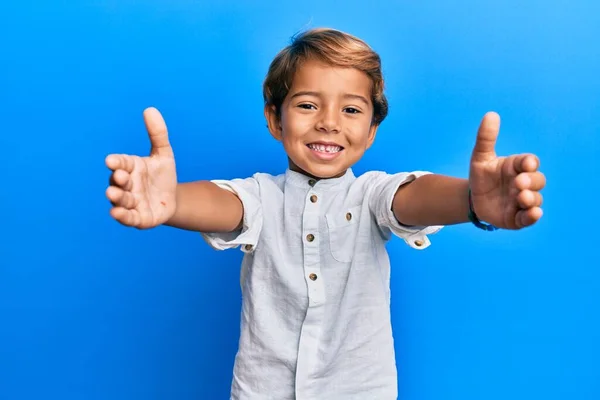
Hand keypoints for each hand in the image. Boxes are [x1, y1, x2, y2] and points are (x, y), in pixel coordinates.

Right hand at [105, 107, 177, 228]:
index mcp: (131, 167)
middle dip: (118, 180)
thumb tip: (150, 109)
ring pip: (121, 200)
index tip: (111, 161)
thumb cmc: (163, 176)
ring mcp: (130, 201)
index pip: (121, 163)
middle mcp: (126, 185)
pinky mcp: (137, 218)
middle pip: (118, 182)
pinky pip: (127, 217)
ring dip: (117, 197)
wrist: (173, 199)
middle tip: (121, 177)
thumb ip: (158, 134)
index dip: (116, 162)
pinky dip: (122, 215)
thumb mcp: (164, 154)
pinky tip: (117, 213)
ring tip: (114, 194)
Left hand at [469, 112, 545, 229]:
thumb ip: (486, 138)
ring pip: (536, 199)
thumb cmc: (482, 176)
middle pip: (538, 180)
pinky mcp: (519, 217)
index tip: (526, 164)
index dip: (530, 163)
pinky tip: (532, 213)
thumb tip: (490, 114)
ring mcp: (523, 201)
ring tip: (521, 197)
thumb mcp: (480, 157)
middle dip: (531, 181)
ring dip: (531, 198)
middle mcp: (525, 183)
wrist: (473, 199)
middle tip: (518, 182)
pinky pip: (530, 218)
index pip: (529, 162)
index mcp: (518, 166)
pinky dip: (533, 216)